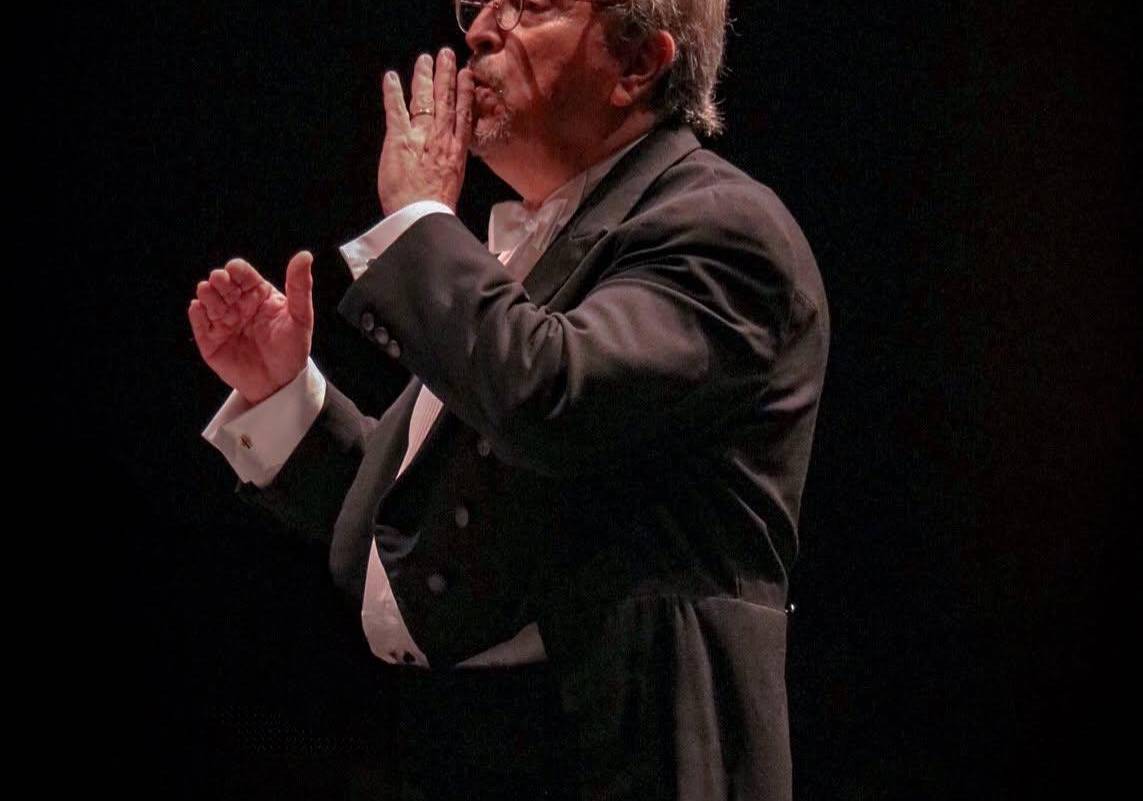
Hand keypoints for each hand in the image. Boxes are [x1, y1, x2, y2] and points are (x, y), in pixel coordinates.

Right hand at [188, 251, 313, 405]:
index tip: (235, 272)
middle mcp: (238, 304)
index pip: (242, 273)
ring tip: (211, 297)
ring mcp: (223, 321)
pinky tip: (200, 309)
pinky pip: (198, 321)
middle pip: (221, 283)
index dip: (236, 270)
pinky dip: (196, 313)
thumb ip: (300, 286)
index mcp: (258, 293)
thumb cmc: (292, 349)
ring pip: (207, 298)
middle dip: (219, 280)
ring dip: (207, 294)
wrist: (280, 383)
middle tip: (222, 284)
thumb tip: (305, 256)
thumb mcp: (300, 317)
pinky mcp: (210, 339)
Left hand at [378, 48, 474, 215]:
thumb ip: (450, 161)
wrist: (422, 218)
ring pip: (424, 99)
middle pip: (445, 100)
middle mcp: (441, 139)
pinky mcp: (399, 140)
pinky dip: (393, 92)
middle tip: (446, 55)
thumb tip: (449, 155)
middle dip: (446, 75)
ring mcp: (421, 137)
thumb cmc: (435, 208)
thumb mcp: (453, 182)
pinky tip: (391, 77)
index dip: (464, 92)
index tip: (466, 75)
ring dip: (424, 77)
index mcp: (456, 151)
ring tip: (425, 59)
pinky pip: (396, 110)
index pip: (463, 114)